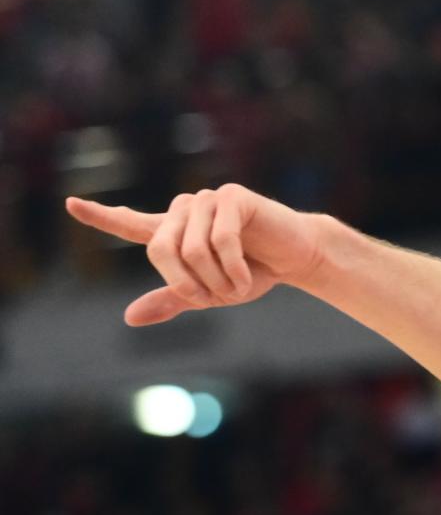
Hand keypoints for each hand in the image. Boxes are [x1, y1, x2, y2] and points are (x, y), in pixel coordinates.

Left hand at [66, 184, 323, 325]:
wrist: (296, 257)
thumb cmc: (253, 273)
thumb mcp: (209, 293)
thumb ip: (172, 300)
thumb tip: (129, 317)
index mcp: (175, 232)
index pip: (130, 223)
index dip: (100, 216)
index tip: (71, 204)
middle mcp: (185, 211)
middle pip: (160, 248)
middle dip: (184, 282)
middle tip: (209, 299)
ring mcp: (207, 200)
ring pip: (191, 248)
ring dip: (214, 280)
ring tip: (236, 288)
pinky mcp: (233, 197)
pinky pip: (221, 240)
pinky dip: (233, 269)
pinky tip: (245, 279)